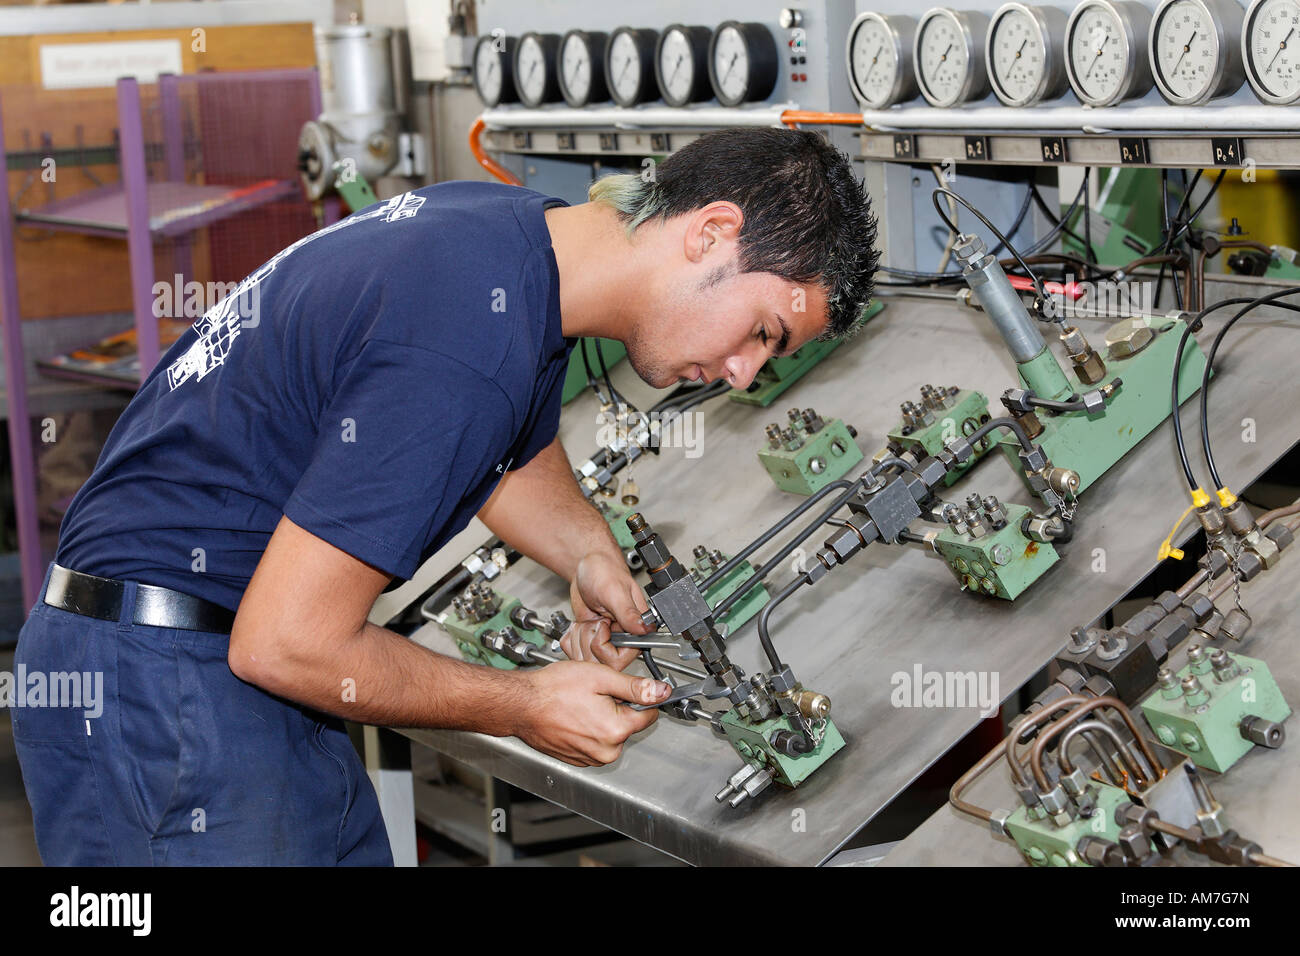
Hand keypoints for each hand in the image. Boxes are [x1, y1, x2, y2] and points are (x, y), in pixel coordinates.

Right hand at [516, 661, 670, 765]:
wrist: (521, 705)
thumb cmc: (553, 690)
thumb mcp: (600, 678)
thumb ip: (635, 687)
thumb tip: (661, 692)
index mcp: (616, 730)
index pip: (648, 716)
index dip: (640, 698)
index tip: (627, 690)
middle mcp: (605, 751)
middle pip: (628, 726)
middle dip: (617, 709)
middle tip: (595, 694)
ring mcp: (590, 758)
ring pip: (610, 735)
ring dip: (602, 720)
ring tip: (580, 705)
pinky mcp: (577, 760)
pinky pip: (594, 743)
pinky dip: (588, 730)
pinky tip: (573, 716)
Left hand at [562, 551, 650, 669]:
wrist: (587, 567)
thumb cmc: (605, 571)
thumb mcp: (615, 591)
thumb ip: (628, 613)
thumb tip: (645, 629)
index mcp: (636, 628)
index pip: (622, 658)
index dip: (605, 647)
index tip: (601, 626)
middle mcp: (622, 638)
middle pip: (601, 663)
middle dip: (589, 642)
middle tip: (593, 621)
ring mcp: (605, 640)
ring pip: (586, 660)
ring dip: (579, 638)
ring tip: (587, 621)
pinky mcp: (590, 639)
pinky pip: (575, 652)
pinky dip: (570, 639)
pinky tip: (578, 625)